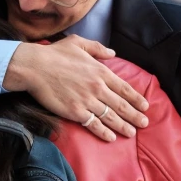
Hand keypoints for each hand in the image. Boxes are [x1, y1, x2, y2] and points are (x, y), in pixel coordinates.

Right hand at [4, 38, 148, 142]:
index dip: (136, 98)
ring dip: (123, 126)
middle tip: (144, 123)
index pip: (124, 88)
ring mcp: (87, 101)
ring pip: (111, 117)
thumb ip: (98, 48)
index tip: (145, 106)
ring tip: (132, 133)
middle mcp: (98, 87)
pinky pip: (94, 124)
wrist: (35, 67)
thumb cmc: (54, 54)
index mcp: (101, 71)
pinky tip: (111, 138)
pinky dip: (104, 132)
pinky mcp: (75, 112)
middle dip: (135, 115)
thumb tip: (112, 53)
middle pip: (121, 105)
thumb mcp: (78, 43)